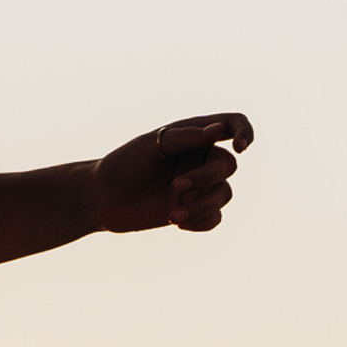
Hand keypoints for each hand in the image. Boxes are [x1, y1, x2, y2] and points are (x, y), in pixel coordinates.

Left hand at [91, 113, 253, 233]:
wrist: (101, 199)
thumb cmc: (123, 165)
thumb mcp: (151, 145)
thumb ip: (185, 137)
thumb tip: (218, 130)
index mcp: (195, 135)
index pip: (233, 124)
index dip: (245, 131)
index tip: (241, 146)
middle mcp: (200, 159)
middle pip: (227, 166)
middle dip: (206, 178)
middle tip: (176, 187)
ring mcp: (198, 186)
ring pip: (224, 195)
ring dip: (203, 205)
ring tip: (173, 214)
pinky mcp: (191, 210)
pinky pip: (214, 218)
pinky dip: (202, 221)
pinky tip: (178, 222)